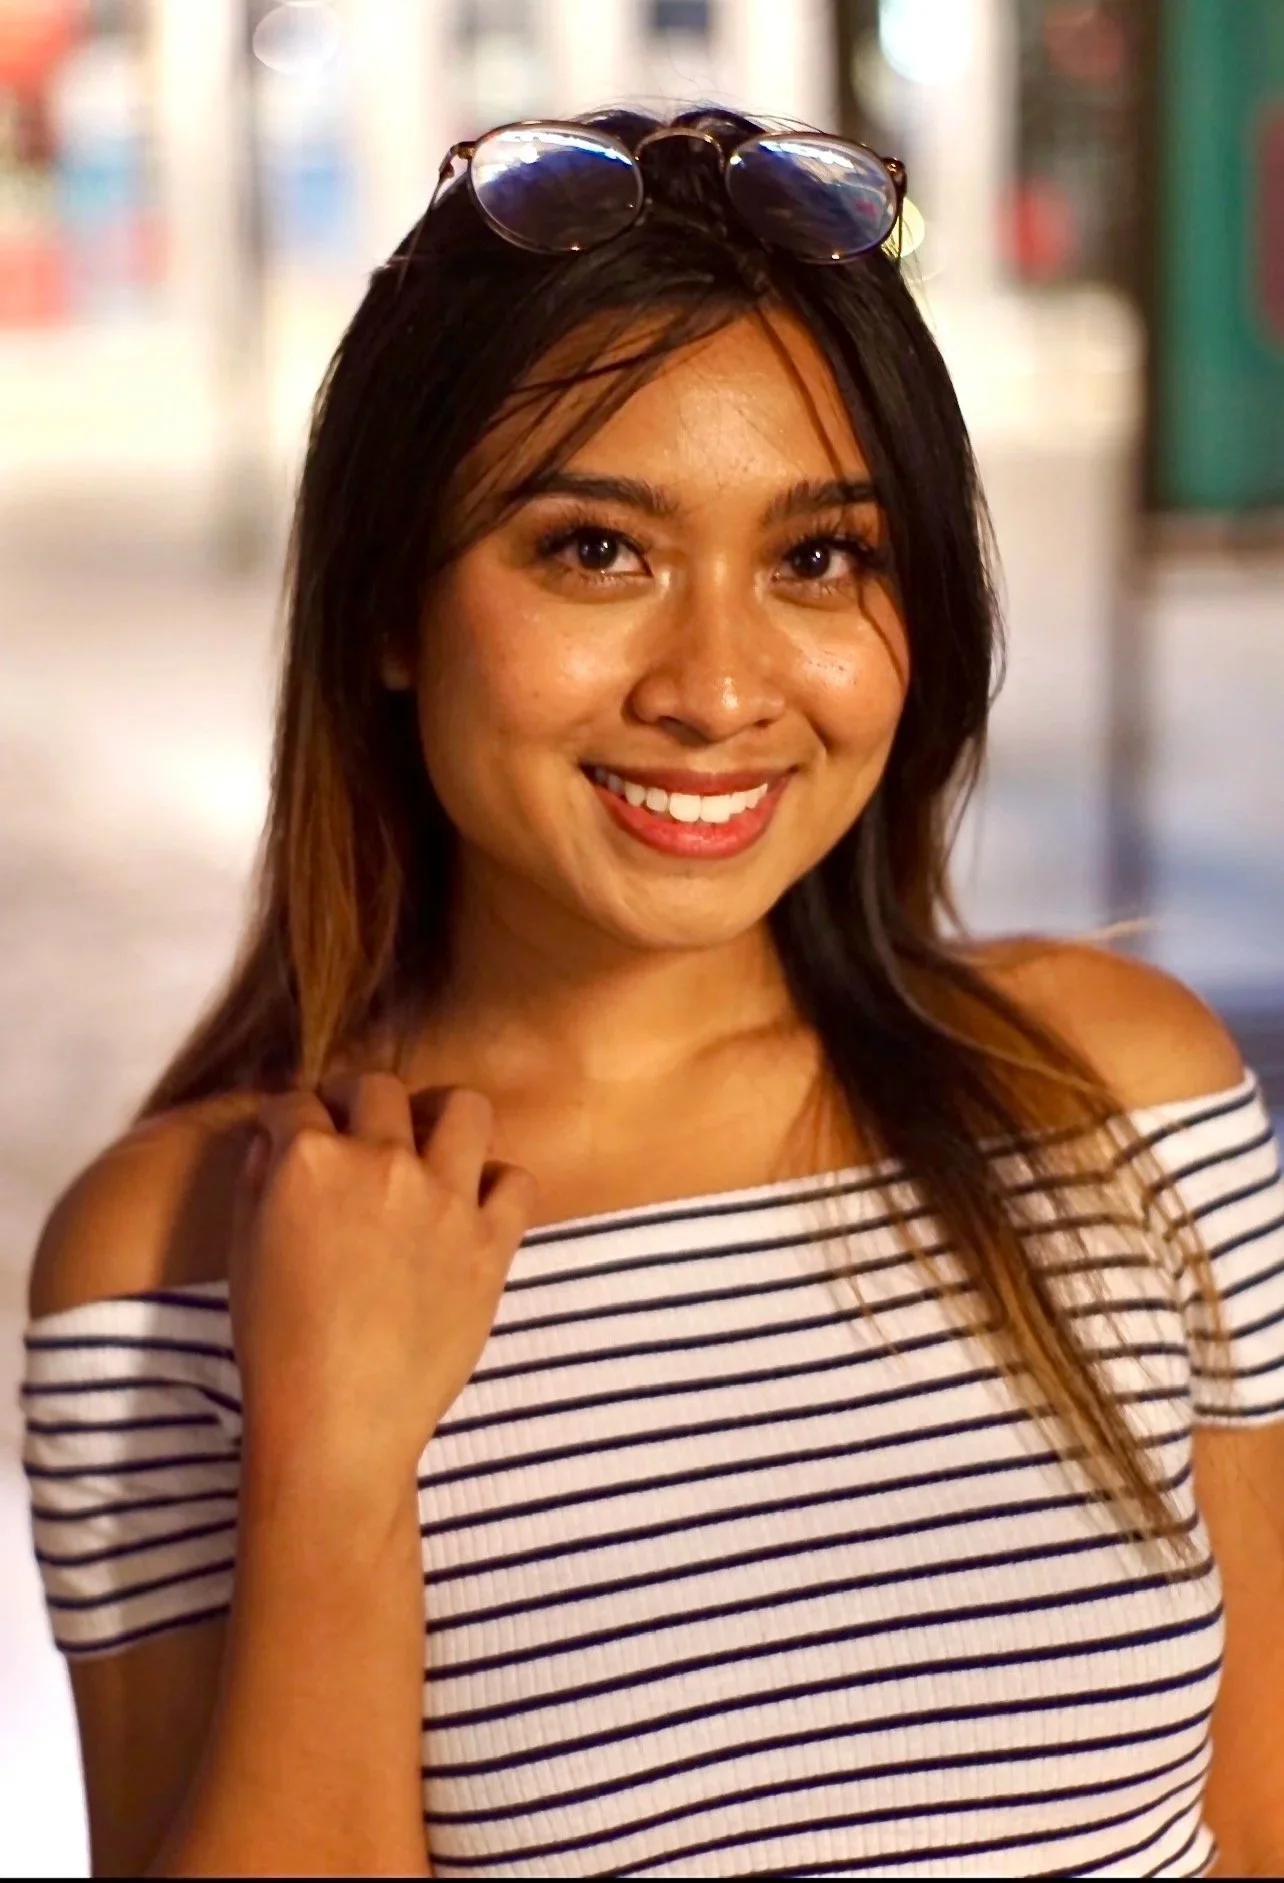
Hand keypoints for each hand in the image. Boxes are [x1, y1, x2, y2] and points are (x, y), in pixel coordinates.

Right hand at [227, 1072, 538, 1484]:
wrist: (338, 1421)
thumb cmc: (276, 1345)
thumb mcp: (243, 1252)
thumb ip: (259, 1181)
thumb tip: (276, 1139)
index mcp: (308, 1160)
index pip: (297, 1102)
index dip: (293, 1121)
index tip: (299, 1138)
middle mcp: (380, 1162)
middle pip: (379, 1089)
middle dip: (361, 1102)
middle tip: (361, 1132)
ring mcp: (443, 1198)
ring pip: (466, 1108)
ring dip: (444, 1119)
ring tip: (431, 1149)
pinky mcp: (490, 1240)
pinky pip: (517, 1180)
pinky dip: (497, 1187)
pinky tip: (473, 1209)